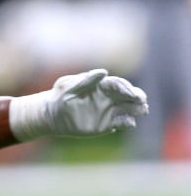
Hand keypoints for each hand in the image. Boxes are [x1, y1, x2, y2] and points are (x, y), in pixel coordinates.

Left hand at [8, 69, 149, 141]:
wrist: (53, 116)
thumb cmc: (60, 98)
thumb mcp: (68, 88)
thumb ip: (86, 81)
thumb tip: (103, 72)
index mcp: (99, 85)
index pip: (117, 84)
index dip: (126, 87)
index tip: (131, 92)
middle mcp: (108, 97)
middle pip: (128, 95)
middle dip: (137, 96)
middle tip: (142, 100)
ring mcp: (109, 110)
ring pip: (129, 108)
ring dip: (137, 108)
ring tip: (142, 110)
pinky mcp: (108, 123)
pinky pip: (122, 122)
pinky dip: (128, 122)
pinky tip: (129, 122)